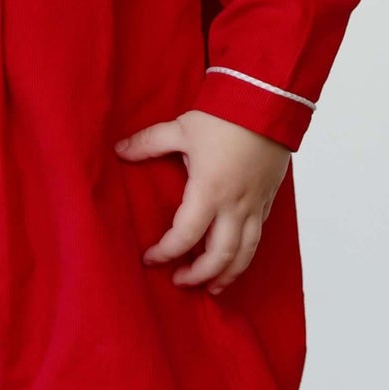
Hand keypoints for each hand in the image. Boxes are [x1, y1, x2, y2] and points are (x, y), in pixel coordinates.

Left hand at [114, 109, 288, 293]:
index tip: (150, 258)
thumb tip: (119, 150)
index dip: (165, 252)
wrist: (269, 102)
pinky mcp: (268, 200)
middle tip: (180, 280)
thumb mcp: (182, 128)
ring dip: (228, 275)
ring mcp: (255, 205)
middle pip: (219, 256)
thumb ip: (148, 143)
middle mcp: (234, 205)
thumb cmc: (225, 116)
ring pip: (245, 254)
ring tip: (213, 287)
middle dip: (199, 275)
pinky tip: (235, 259)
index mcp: (209, 191)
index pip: (184, 236)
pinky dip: (246, 254)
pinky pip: (258, 237)